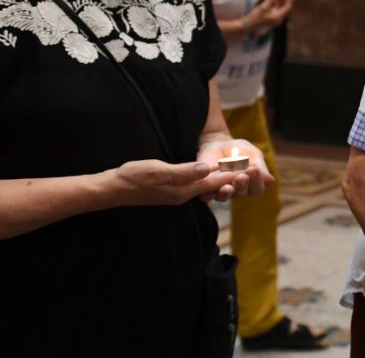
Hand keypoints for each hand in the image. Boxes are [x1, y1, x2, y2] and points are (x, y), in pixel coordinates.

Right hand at [108, 159, 237, 206]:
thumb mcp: (160, 170)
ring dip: (221, 179)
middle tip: (250, 170)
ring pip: (205, 187)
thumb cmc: (135, 177)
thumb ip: (184, 171)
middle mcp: (183, 195)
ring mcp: (176, 194)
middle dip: (230, 178)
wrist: (114, 188)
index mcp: (183, 190)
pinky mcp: (170, 191)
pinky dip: (207, 180)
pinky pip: (195, 186)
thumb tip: (208, 169)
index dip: (231, 174)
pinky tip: (211, 174)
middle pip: (212, 186)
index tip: (249, 169)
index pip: (214, 182)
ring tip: (237, 171)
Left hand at [196, 139, 275, 200]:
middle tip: (242, 175)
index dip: (257, 181)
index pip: (257, 189)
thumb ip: (260, 167)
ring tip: (228, 186)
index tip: (254, 169)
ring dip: (227, 192)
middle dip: (243, 185)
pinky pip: (206, 196)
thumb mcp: (253, 154)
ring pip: (224, 196)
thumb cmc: (240, 150)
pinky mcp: (205, 188)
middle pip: (242, 193)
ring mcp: (221, 190)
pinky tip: (210, 190)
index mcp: (251, 184)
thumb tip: (271, 181)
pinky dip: (208, 195)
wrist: (218, 143)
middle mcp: (237, 190)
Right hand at [243, 0, 293, 33]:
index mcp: (278, 17)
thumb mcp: (263, 7)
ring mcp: (274, 17)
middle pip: (284, 5)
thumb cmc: (254, 18)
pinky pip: (275, 7)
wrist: (245, 26)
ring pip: (280, 6)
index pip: (288, 6)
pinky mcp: (269, 16)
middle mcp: (278, 18)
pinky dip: (275, 0)